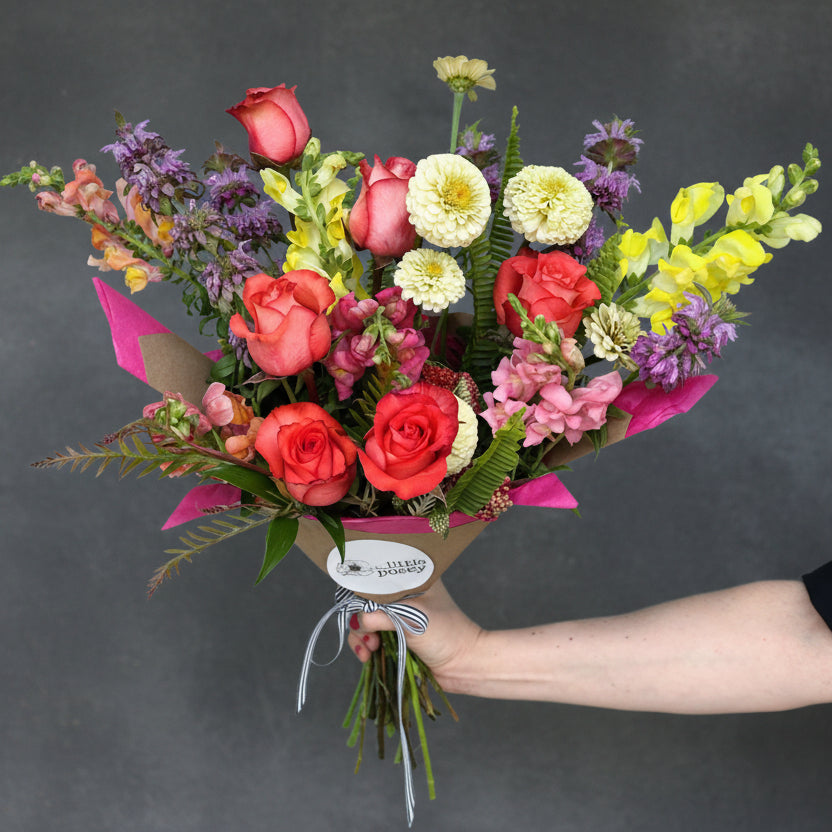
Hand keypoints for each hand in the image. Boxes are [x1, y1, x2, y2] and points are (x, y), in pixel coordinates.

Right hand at [347, 579, 482, 693]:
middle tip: (369, 639)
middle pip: (365, 604)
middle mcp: (401, 596)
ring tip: (368, 652)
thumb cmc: (445, 634)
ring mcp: (398, 617)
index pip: (374, 580)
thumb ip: (380, 616)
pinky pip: (371, 639)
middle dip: (360, 623)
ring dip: (361, 638)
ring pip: (365, 623)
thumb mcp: (411, 617)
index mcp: (410, 579)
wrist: (464, 665)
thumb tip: (355, 621)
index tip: (360, 615)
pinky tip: (367, 657)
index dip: (361, 596)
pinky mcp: (395, 638)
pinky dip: (365, 647)